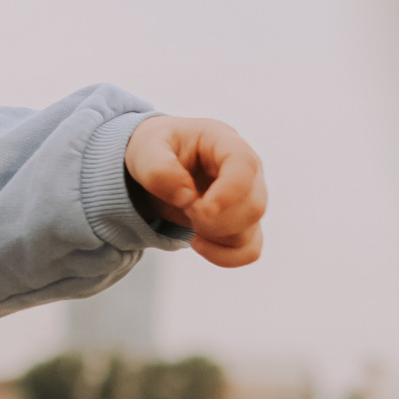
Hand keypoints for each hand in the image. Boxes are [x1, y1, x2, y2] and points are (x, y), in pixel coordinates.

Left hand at [124, 114, 267, 266]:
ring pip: (250, 231)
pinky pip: (248, 250)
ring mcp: (247, 198)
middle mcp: (246, 171)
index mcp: (224, 142)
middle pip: (253, 206)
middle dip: (213, 219)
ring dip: (213, 235)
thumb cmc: (156, 148)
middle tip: (184, 207)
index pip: (245, 167)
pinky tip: (197, 243)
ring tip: (187, 216)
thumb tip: (187, 197)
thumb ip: (160, 170)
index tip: (200, 210)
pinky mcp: (242, 222)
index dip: (229, 193)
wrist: (157, 162)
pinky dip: (224, 256)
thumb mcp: (145, 150)